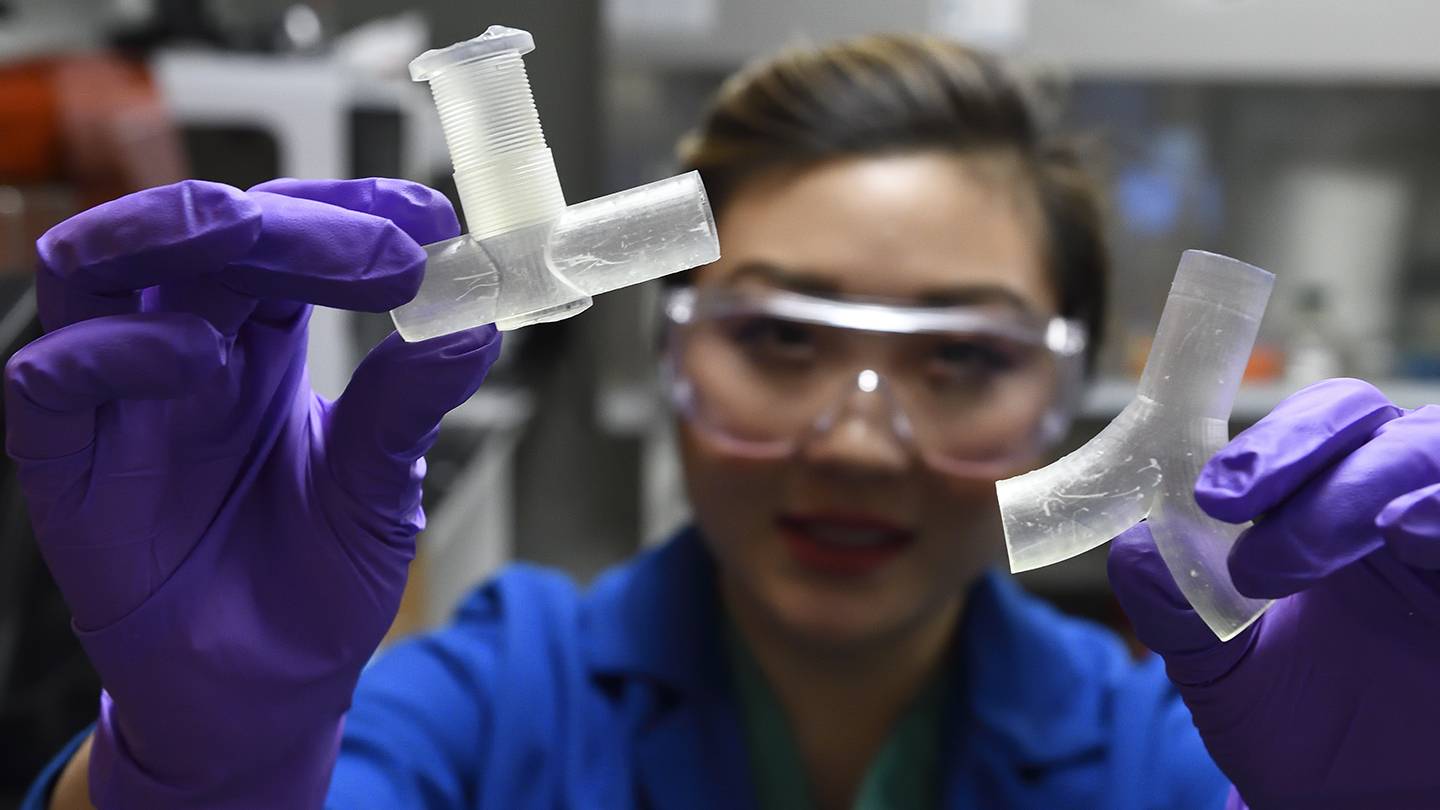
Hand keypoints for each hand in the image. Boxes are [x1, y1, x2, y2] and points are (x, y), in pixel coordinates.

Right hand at [5, 178, 500, 808]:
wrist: (265, 697)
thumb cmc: (317, 583)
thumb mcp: (381, 491)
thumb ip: (410, 404)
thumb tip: (474, 316)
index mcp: (264, 346)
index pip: (288, 237)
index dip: (350, 214)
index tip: (429, 220)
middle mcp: (184, 353)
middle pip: (201, 240)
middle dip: (286, 221)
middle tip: (383, 247)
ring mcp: (121, 405)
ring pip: (96, 272)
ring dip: (172, 234)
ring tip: (264, 238)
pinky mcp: (70, 472)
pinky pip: (48, 381)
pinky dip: (112, 349)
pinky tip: (193, 353)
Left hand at [1107, 379, 1439, 808]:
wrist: (1352, 804)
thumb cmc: (1295, 722)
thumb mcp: (1215, 667)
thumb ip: (1169, 603)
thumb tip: (1137, 547)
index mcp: (1329, 507)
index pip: (1316, 429)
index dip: (1272, 441)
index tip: (1212, 491)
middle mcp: (1399, 510)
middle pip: (1374, 427)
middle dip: (1303, 452)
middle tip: (1233, 506)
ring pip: (1431, 455)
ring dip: (1364, 484)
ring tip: (1305, 543)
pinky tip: (1407, 531)